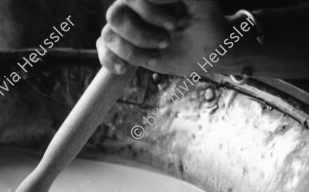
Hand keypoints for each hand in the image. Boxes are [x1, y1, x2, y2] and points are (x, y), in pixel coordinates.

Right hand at [97, 0, 230, 75]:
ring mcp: (125, 27)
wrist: (205, 51)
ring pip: (109, 36)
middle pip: (115, 16)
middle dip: (140, 35)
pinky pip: (103, 50)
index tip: (174, 25)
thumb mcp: (201, 3)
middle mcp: (132, 6)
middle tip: (166, 43)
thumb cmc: (205, 23)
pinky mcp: (121, 47)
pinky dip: (111, 61)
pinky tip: (125, 69)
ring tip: (156, 57)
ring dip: (133, 52)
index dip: (150, 13)